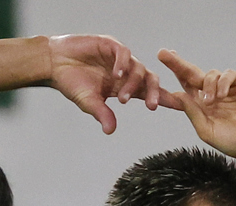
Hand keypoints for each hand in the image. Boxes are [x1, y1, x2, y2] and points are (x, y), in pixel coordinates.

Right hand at [48, 35, 165, 132]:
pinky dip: (123, 64)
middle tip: (152, 106)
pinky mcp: (110, 45)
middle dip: (155, 93)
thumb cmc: (72, 83)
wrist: (55, 63)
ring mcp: (119, 58)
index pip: (149, 93)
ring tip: (123, 98)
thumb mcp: (89, 103)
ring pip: (139, 68)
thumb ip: (102, 114)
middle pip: (150, 80)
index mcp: (124, 87)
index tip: (181, 106)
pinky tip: (117, 75)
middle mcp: (126, 72)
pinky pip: (123, 53)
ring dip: (133, 84)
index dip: (164, 99)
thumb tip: (110, 131)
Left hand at [157, 49, 235, 163]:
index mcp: (202, 106)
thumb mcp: (207, 130)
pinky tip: (222, 95)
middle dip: (178, 64)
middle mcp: (213, 94)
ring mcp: (227, 88)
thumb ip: (192, 112)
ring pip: (210, 74)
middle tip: (164, 54)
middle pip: (192, 74)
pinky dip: (223, 82)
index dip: (173, 77)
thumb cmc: (234, 142)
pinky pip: (228, 74)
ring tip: (211, 101)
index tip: (158, 64)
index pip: (185, 87)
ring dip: (208, 85)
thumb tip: (176, 94)